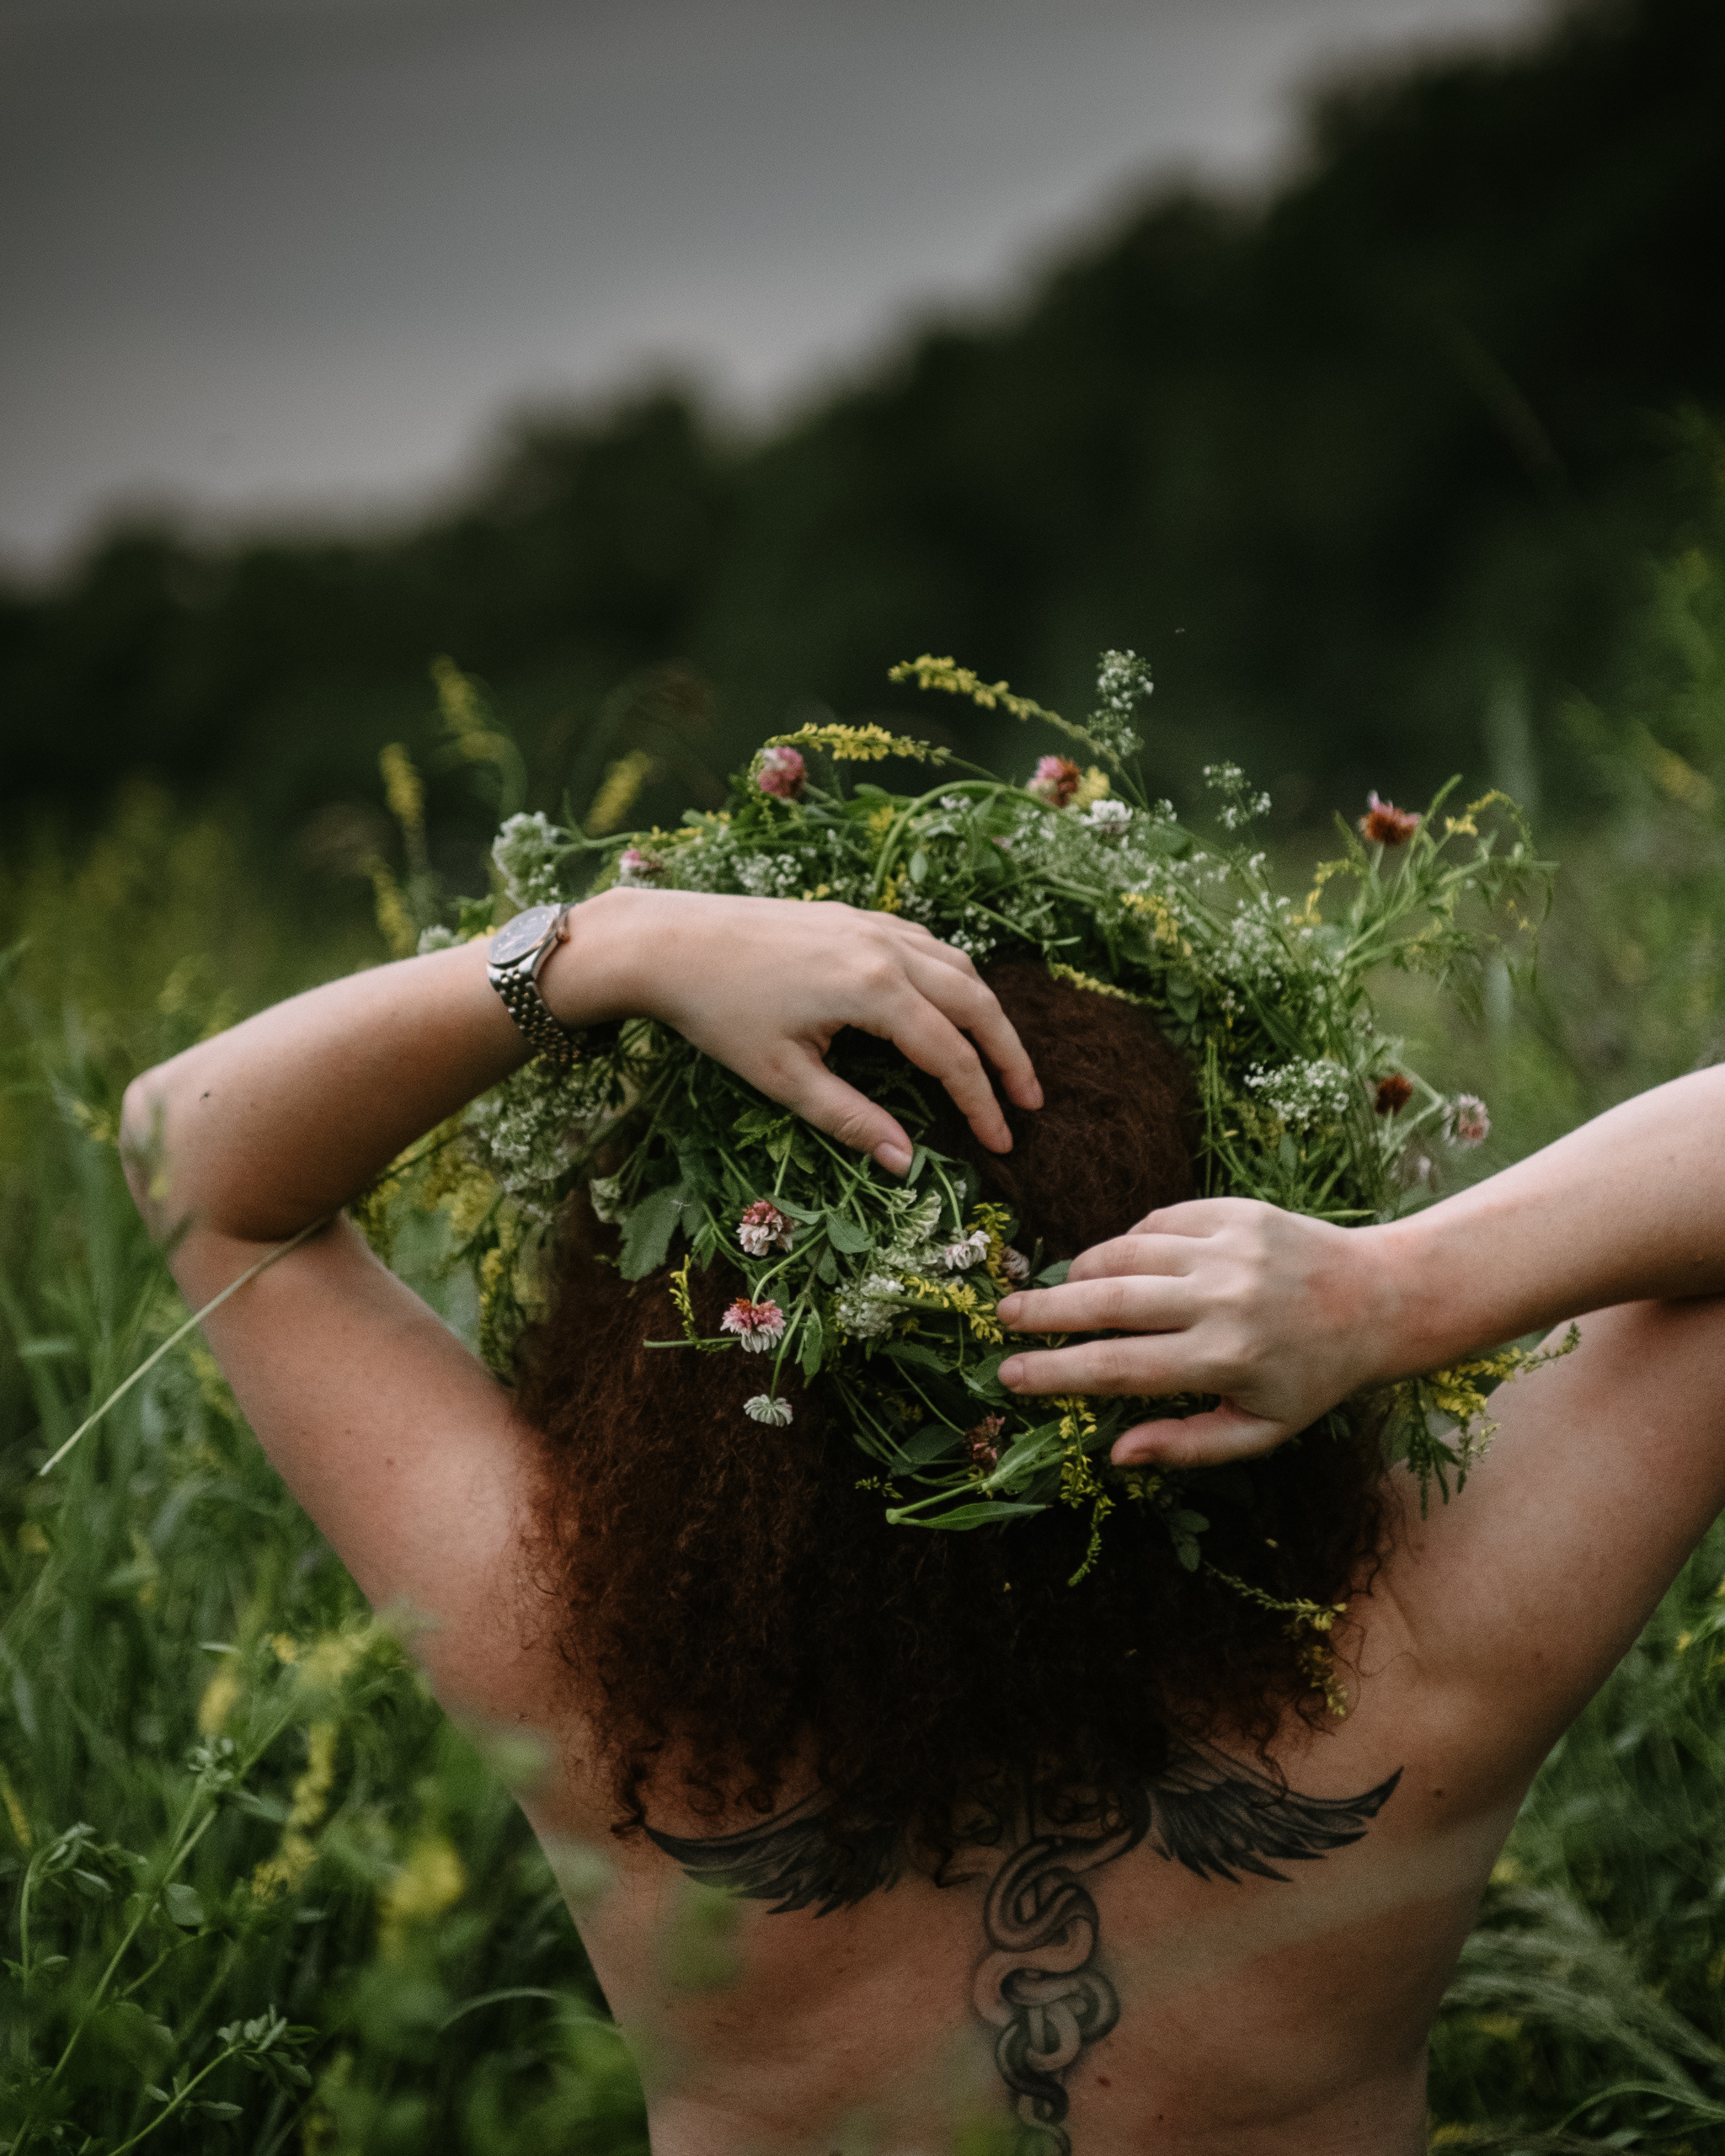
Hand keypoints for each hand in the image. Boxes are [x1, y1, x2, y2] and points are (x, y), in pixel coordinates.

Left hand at [555, 888, 1041, 1171]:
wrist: (668, 940)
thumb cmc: (718, 1013)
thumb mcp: (783, 1077)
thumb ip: (851, 1119)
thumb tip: (906, 1162)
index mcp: (873, 990)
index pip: (952, 1055)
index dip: (982, 1103)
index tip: (1002, 1141)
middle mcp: (886, 949)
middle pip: (976, 1003)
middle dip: (1009, 1055)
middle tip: (1030, 1101)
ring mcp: (872, 925)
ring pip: (957, 967)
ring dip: (987, 1013)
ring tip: (1000, 1059)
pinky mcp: (855, 916)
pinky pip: (927, 946)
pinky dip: (953, 979)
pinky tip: (950, 1005)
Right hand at [993, 1198, 1395, 1465]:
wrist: (1379, 1299)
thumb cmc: (1313, 1378)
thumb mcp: (1261, 1430)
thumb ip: (1188, 1445)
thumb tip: (1115, 1454)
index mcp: (1223, 1360)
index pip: (1117, 1367)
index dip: (1056, 1373)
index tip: (1011, 1375)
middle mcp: (1221, 1299)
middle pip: (1108, 1302)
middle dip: (1046, 1311)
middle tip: (1003, 1316)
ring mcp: (1227, 1248)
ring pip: (1126, 1252)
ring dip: (1082, 1271)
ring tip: (1057, 1290)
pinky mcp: (1235, 1211)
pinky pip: (1159, 1222)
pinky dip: (1131, 1241)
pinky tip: (1122, 1261)